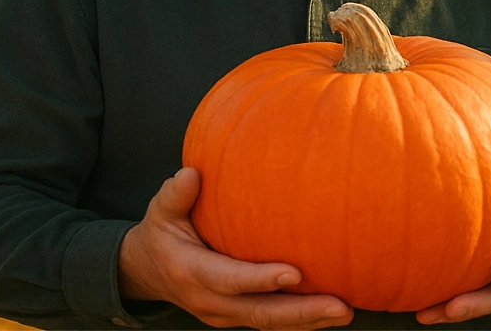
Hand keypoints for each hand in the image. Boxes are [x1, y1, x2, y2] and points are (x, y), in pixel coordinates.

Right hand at [118, 168, 351, 329]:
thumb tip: (190, 175)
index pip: (229, 280)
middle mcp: (209, 301)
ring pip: (269, 322)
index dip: (260, 280)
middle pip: (259, 313)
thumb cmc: (160, 233)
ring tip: (345, 313)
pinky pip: (270, 321)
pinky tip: (330, 313)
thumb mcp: (160, 212)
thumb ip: (175, 196)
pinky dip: (300, 321)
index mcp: (191, 273)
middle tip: (340, 307)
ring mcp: (223, 314)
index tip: (294, 273)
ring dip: (308, 320)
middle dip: (301, 312)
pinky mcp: (236, 316)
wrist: (145, 272)